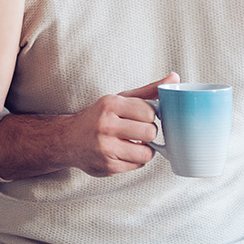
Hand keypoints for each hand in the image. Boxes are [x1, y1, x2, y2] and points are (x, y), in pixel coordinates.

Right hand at [64, 72, 178, 176]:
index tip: (142, 117)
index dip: (150, 116)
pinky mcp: (108, 166)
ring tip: (134, 143)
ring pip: (146, 153)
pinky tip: (124, 153)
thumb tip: (175, 77)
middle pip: (150, 132)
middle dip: (148, 133)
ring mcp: (106, 147)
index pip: (149, 112)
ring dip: (145, 149)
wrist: (68, 140)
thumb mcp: (120, 99)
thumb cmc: (100, 117)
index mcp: (110, 104)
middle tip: (139, 131)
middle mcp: (106, 125)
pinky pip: (137, 166)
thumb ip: (148, 91)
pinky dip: (135, 160)